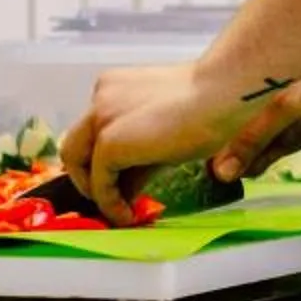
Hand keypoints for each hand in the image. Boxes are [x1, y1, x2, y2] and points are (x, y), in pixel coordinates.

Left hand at [59, 65, 300, 223]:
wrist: (225, 93)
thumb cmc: (211, 103)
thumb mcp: (166, 129)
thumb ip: (142, 152)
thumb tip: (127, 189)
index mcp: (114, 87)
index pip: (94, 130)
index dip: (101, 160)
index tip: (119, 183)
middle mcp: (100, 96)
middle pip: (76, 144)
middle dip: (88, 175)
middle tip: (110, 198)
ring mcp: (101, 116)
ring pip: (77, 160)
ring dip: (94, 189)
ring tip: (117, 210)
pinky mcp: (109, 141)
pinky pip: (99, 180)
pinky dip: (109, 202)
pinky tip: (127, 214)